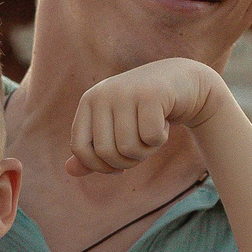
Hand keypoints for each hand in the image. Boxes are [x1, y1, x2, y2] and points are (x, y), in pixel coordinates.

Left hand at [65, 58, 222, 175]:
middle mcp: (103, 94)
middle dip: (127, 162)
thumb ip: (93, 151)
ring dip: (146, 151)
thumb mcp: (115, 129)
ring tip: (152, 134)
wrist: (182, 81)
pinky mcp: (151, 94)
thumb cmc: (144, 111)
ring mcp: (126, 92)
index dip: (99, 166)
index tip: (117, 166)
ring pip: (128, 148)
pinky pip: (151, 138)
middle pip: (106, 153)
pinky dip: (160, 139)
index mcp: (89, 101)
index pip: (79, 149)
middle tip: (140, 148)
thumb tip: (69, 170)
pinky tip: (164, 122)